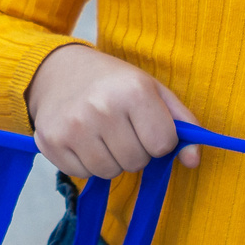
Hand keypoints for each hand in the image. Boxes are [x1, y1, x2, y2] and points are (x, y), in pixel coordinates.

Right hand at [22, 43, 199, 181]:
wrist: (57, 69)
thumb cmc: (113, 82)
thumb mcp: (153, 90)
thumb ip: (183, 124)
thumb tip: (194, 161)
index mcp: (134, 91)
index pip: (163, 145)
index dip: (158, 139)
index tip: (145, 124)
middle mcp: (102, 108)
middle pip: (136, 162)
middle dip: (134, 150)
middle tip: (121, 128)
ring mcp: (73, 126)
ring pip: (109, 172)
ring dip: (111, 159)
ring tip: (102, 134)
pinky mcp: (51, 142)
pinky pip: (83, 174)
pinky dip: (86, 163)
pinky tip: (82, 139)